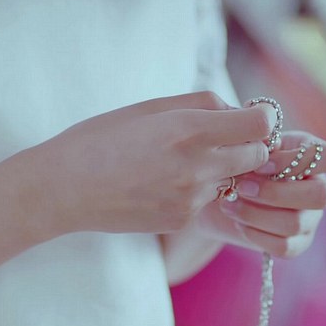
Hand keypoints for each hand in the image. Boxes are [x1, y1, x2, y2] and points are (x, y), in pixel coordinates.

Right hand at [18, 91, 277, 238]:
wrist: (64, 189)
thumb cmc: (102, 138)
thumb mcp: (151, 107)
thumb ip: (201, 104)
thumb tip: (237, 110)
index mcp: (190, 130)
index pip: (261, 125)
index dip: (260, 119)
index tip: (247, 116)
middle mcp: (198, 167)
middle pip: (257, 156)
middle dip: (248, 145)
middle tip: (222, 138)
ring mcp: (191, 199)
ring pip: (231, 180)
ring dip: (220, 169)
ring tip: (177, 161)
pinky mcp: (182, 220)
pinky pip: (206, 200)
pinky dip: (196, 190)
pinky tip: (162, 183)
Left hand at [193, 131, 325, 257]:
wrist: (217, 196)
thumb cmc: (235, 164)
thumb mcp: (244, 148)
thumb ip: (258, 145)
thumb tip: (265, 148)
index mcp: (311, 157)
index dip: (296, 161)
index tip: (261, 162)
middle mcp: (317, 187)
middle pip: (320, 195)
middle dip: (275, 192)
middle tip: (242, 187)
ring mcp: (310, 218)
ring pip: (296, 223)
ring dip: (256, 214)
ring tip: (229, 204)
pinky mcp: (297, 243)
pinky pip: (284, 246)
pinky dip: (256, 235)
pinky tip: (238, 223)